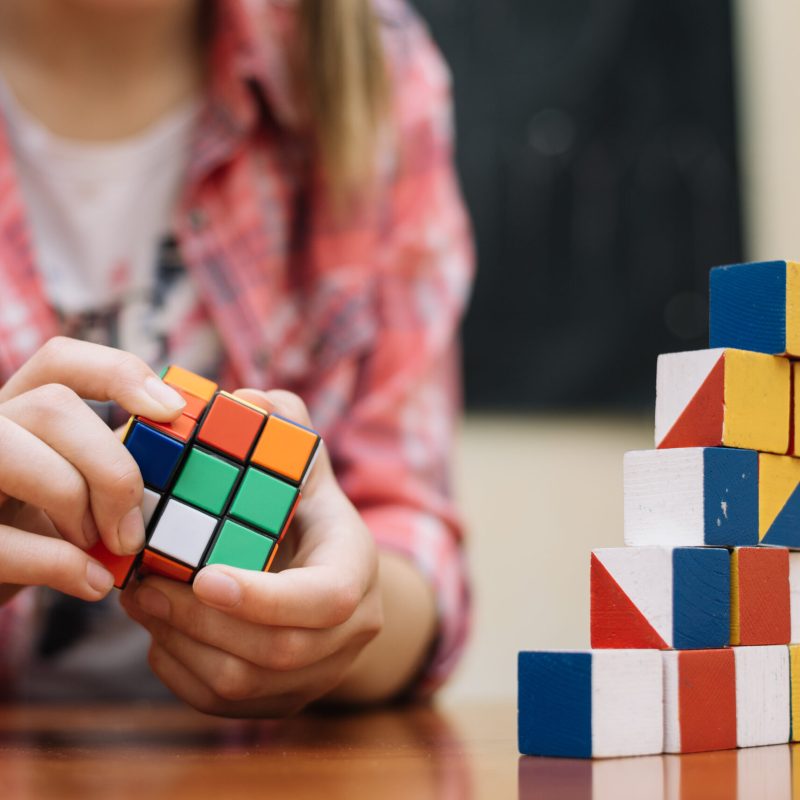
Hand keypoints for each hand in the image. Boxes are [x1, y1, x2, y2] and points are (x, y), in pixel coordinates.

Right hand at [0, 336, 185, 603]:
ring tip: (100, 548)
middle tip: (134, 529)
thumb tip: (215, 432)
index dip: (119, 373)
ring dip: (72, 503)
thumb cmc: (50, 532)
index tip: (172, 410)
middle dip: (110, 468)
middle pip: (52, 407)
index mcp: (23, 412)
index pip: (62, 361)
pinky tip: (93, 582)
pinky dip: (57, 564)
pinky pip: (0, 538)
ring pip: (13, 451)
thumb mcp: (89, 489)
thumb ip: (128, 461)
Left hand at [122, 390, 383, 717]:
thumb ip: (284, 428)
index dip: (265, 596)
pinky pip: (220, 702)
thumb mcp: (305, 465)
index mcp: (356, 571)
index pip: (327, 600)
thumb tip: (249, 399)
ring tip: (139, 599)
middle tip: (142, 584)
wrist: (330, 578)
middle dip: (199, 619)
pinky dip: (177, 667)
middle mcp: (348, 634)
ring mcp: (316, 676)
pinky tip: (160, 629)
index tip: (202, 574)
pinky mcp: (280, 700)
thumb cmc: (307, 513)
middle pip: (276, 650)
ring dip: (179, 642)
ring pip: (241, 683)